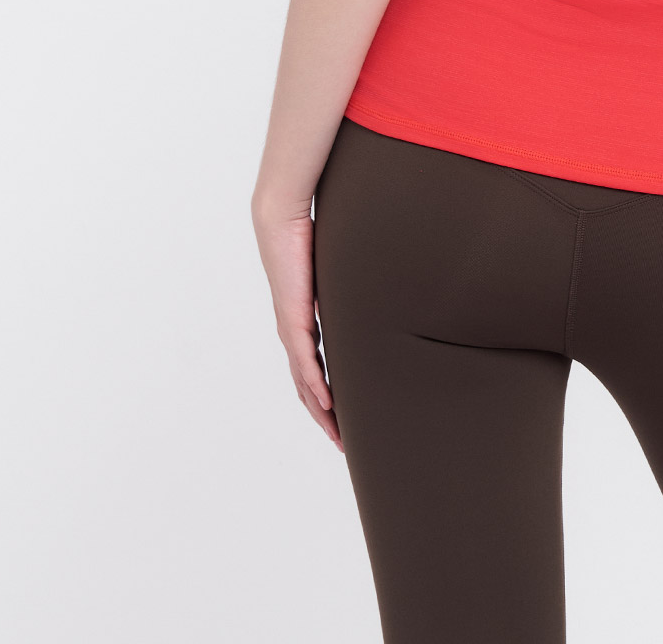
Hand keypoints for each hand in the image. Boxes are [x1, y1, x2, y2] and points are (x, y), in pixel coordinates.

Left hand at [253, 208, 341, 448]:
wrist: (281, 219)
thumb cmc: (308, 235)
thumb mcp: (336, 270)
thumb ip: (352, 283)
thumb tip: (380, 278)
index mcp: (302, 323)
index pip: (314, 370)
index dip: (327, 398)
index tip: (343, 420)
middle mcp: (293, 332)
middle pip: (307, 388)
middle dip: (325, 418)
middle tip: (343, 444)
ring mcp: (290, 328)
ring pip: (305, 382)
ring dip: (321, 411)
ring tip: (337, 435)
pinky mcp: (292, 318)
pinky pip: (305, 360)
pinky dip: (316, 385)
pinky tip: (328, 403)